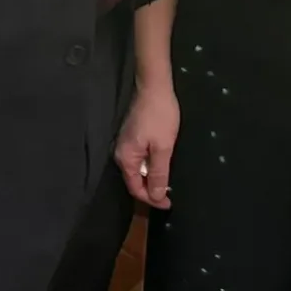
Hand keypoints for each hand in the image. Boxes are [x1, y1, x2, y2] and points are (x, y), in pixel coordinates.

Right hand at [115, 82, 178, 208]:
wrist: (154, 86)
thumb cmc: (159, 115)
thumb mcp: (163, 147)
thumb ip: (158, 173)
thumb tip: (156, 196)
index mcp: (126, 158)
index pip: (135, 188)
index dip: (152, 199)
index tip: (169, 204)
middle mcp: (120, 153)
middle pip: (134, 181)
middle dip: (151, 191)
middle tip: (170, 196)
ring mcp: (124, 144)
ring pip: (137, 170)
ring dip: (151, 178)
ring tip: (167, 183)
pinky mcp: (130, 136)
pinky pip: (138, 159)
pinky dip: (149, 166)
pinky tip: (160, 165)